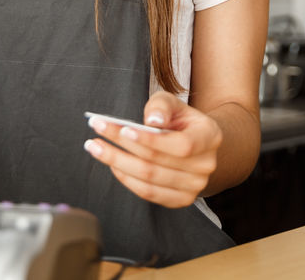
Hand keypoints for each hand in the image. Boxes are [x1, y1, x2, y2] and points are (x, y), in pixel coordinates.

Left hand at [83, 91, 220, 208]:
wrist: (196, 143)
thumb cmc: (180, 120)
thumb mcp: (173, 104)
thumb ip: (162, 106)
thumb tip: (152, 121)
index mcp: (210, 137)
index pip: (181, 145)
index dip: (151, 140)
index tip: (122, 129)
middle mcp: (205, 166)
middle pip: (157, 163)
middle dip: (122, 146)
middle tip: (96, 130)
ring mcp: (194, 187)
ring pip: (148, 179)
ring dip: (117, 162)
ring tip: (95, 146)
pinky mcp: (180, 200)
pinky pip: (148, 193)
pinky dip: (127, 179)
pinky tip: (112, 163)